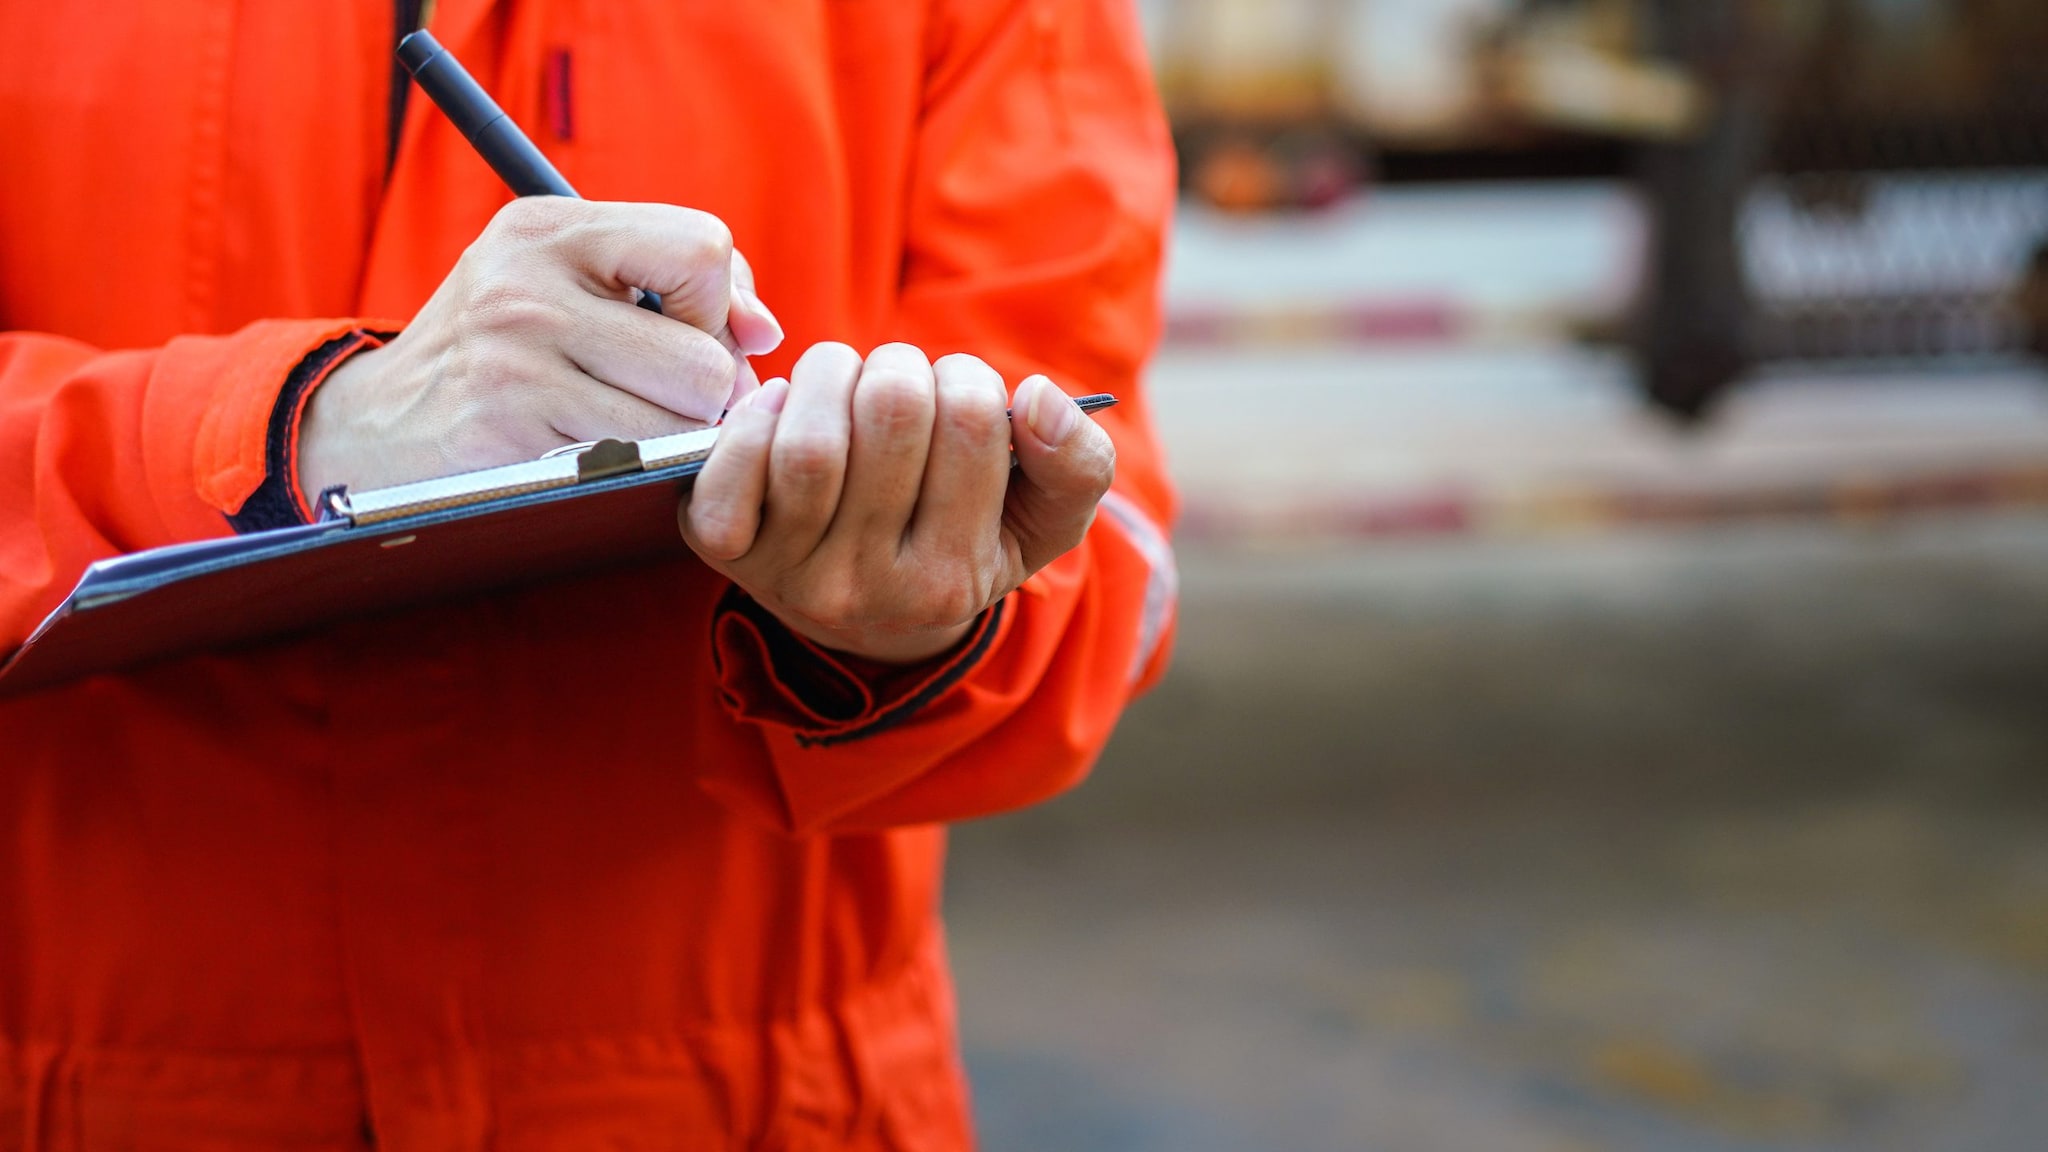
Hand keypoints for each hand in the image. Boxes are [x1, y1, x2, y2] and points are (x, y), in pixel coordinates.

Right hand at [299, 197, 783, 495]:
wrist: (377, 426)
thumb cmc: (504, 349)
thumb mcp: (566, 280)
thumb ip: (677, 284)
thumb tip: (767, 332)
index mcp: (551, 227)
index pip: (702, 248)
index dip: (720, 304)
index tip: (693, 333)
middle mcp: (528, 285)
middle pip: (705, 357)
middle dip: (709, 394)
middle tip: (674, 402)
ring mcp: (514, 362)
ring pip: (679, 422)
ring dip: (677, 441)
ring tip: (633, 428)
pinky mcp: (507, 434)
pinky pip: (631, 464)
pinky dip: (635, 470)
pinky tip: (594, 457)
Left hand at [680, 343, 1115, 664]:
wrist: (871, 620)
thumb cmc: (963, 542)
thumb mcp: (1042, 521)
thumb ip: (1078, 464)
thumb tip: (1040, 398)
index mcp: (954, 579)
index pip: (971, 421)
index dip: (967, 378)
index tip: (958, 393)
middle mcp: (871, 590)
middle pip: (889, 413)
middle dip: (900, 366)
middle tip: (900, 381)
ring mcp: (791, 575)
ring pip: (810, 439)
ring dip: (832, 375)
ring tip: (847, 382)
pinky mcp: (728, 552)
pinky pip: (732, 470)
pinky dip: (755, 417)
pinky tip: (785, 410)